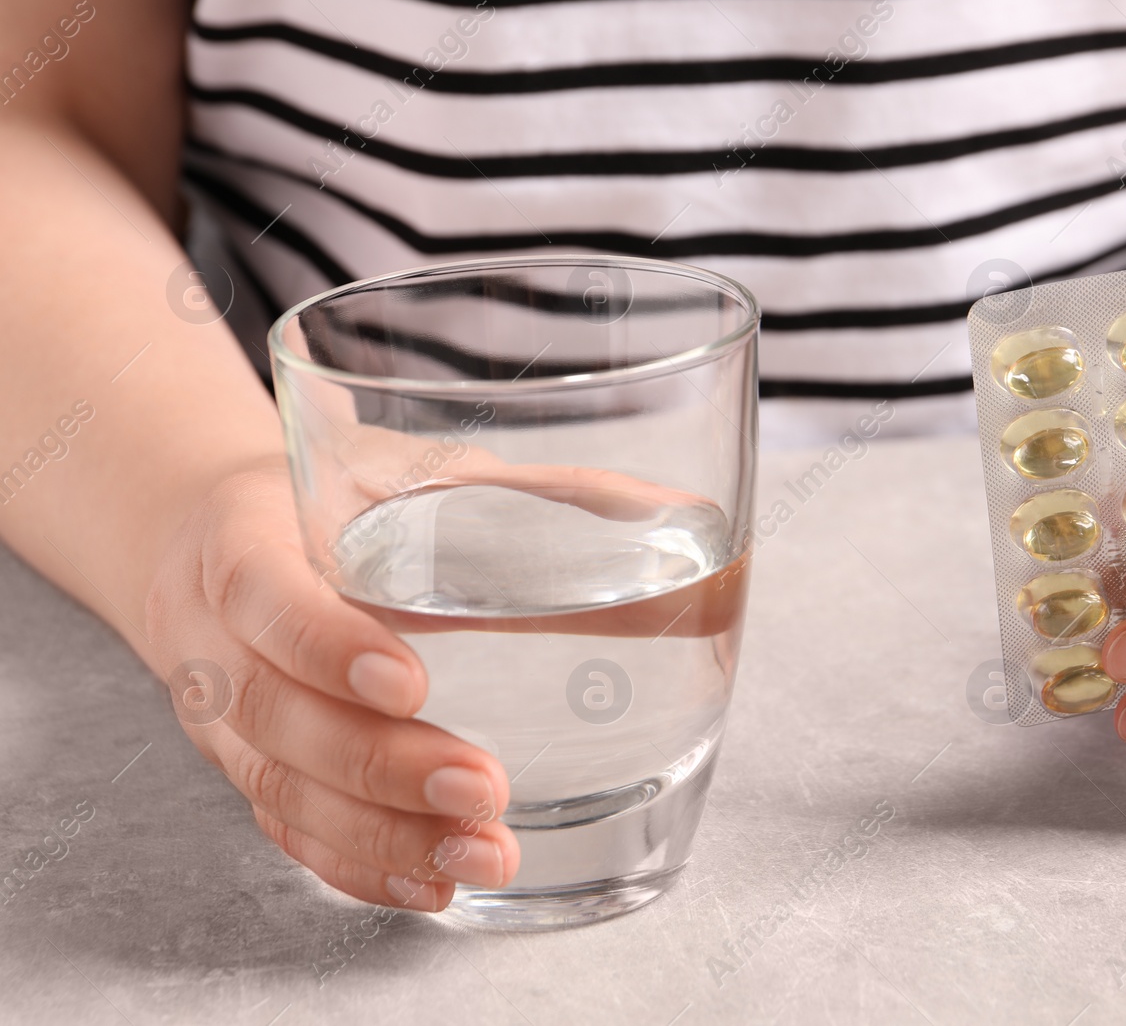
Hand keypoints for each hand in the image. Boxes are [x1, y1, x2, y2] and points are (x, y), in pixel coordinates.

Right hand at [145, 462, 519, 909]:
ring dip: (382, 834)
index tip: (409, 682)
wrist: (229, 531)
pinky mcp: (251, 766)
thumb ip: (545, 499)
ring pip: (279, 788)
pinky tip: (432, 886)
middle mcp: (212, 633)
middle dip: (379, 763)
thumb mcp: (421, 469)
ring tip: (485, 854)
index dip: (323, 644)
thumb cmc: (345, 496)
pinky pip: (289, 830)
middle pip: (272, 713)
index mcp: (241, 535)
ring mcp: (222, 714)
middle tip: (483, 787)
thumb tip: (685, 522)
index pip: (261, 592)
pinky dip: (359, 865)